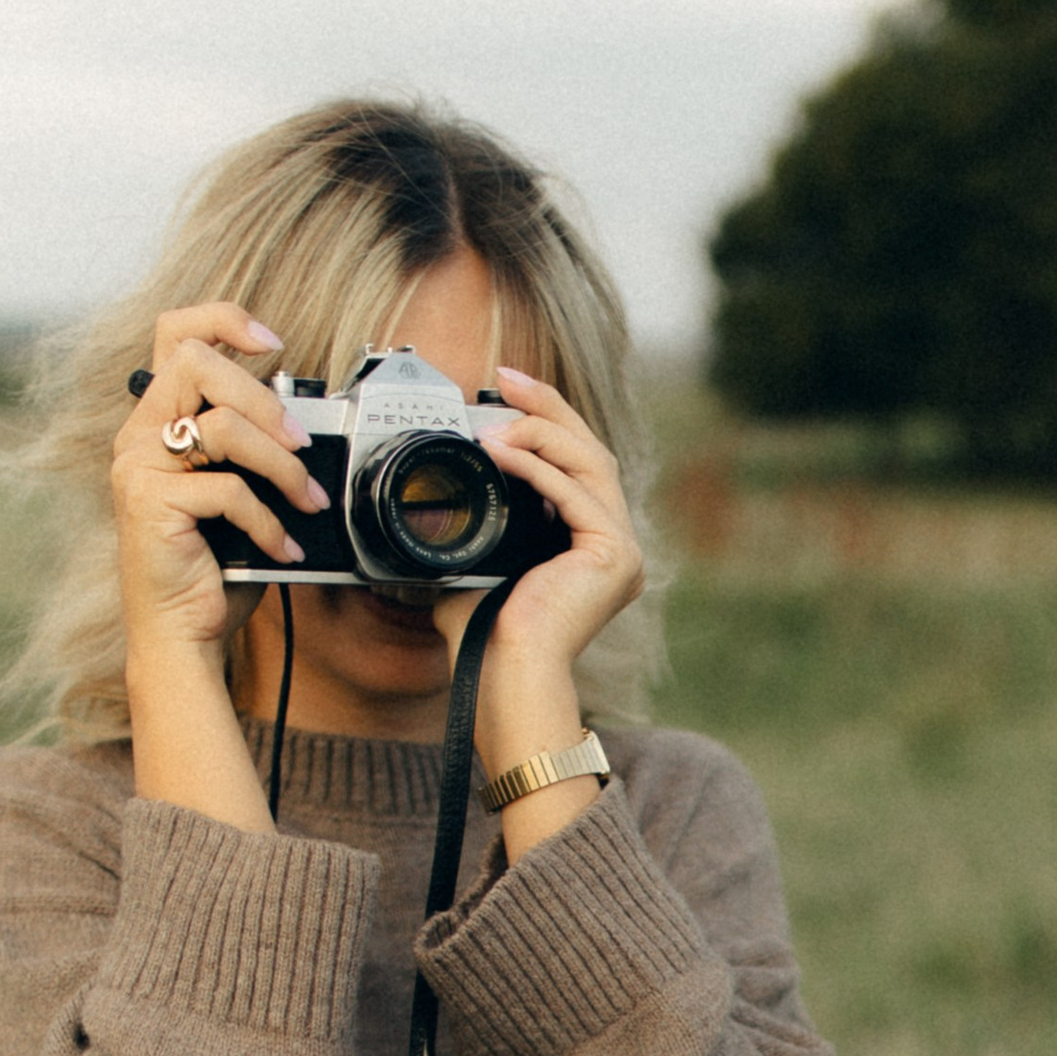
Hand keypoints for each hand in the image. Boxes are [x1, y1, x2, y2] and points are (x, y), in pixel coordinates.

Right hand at [114, 308, 328, 669]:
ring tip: (307, 501)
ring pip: (221, 427)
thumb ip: (252, 450)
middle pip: (196, 361)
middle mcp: (139, 435)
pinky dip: (266, 520)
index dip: (223, 320)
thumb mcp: (240, 493)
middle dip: (263, 398)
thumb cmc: (212, 567)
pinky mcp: (150, 502)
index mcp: (159, 422)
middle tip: (301, 441)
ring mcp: (139, 466)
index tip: (273, 342)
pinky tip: (281, 546)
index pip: (175, 334)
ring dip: (281, 465)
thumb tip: (303, 423)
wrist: (182, 633)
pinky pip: (226, 490)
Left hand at [437, 367, 645, 688]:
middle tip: (505, 377)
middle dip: (548, 408)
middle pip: (591, 452)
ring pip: (590, 462)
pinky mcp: (616, 556)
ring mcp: (622, 552)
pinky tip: (500, 451)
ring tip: (496, 417)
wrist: (503, 678)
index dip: (545, 421)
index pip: (575, 466)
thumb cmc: (487, 640)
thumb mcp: (474, 563)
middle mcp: (615, 547)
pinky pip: (575, 493)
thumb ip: (471, 526)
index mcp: (590, 549)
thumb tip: (435, 496)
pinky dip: (537, 467)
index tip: (504, 391)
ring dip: (541, 430)